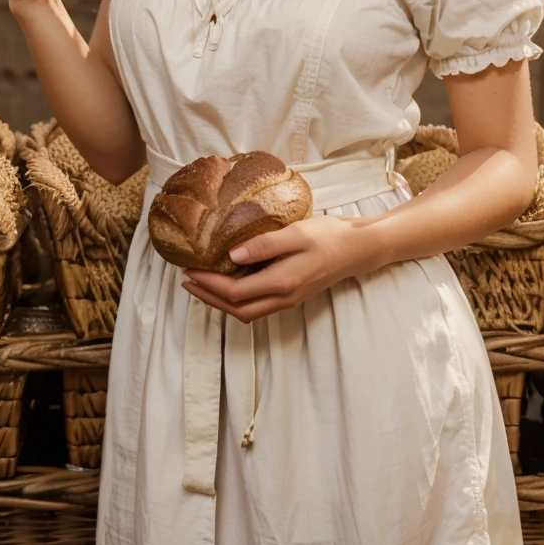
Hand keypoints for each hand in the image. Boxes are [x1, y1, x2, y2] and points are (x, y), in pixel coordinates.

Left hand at [181, 215, 380, 322]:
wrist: (358, 249)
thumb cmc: (329, 236)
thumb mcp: (296, 233)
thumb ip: (265, 245)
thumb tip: (232, 254)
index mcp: (281, 283)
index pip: (234, 292)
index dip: (208, 284)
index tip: (188, 269)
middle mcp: (282, 298)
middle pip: (236, 309)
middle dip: (208, 297)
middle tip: (186, 281)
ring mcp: (288, 300)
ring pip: (246, 312)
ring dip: (220, 301)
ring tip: (200, 285)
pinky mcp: (291, 295)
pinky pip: (256, 306)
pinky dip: (236, 300)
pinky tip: (229, 284)